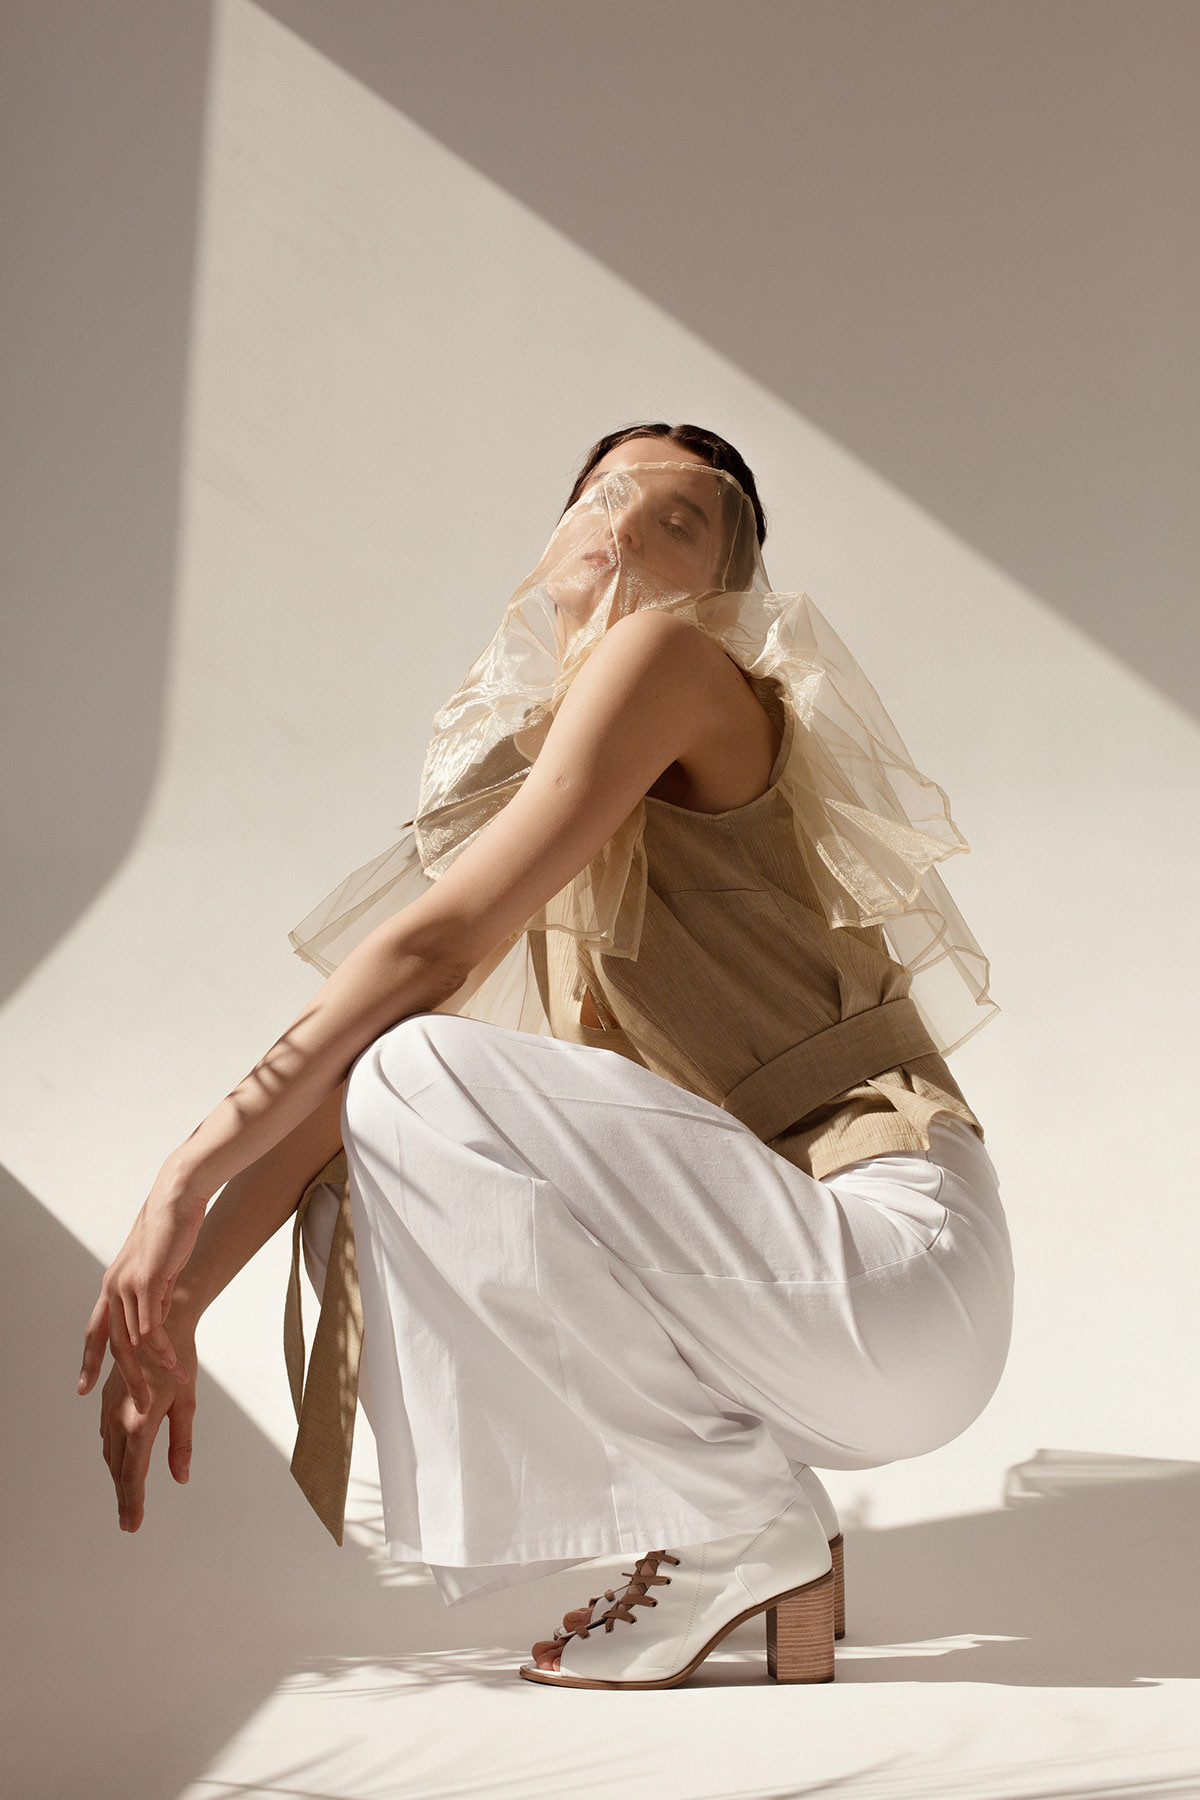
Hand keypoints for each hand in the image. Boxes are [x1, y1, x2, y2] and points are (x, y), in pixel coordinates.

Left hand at [77, 1165, 207, 1411]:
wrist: (176, 1199)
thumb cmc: (170, 1228)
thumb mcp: (158, 1267)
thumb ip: (153, 1292)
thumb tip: (157, 1316)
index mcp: (111, 1286)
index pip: (95, 1331)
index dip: (90, 1361)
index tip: (84, 1389)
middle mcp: (112, 1288)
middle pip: (115, 1345)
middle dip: (127, 1379)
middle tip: (135, 1408)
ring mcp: (126, 1285)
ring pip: (133, 1341)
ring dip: (153, 1368)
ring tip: (171, 1384)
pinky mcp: (146, 1282)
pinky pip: (151, 1326)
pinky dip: (162, 1348)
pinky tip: (173, 1363)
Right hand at [99, 1321, 198, 1530]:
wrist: (159, 1325)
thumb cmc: (179, 1363)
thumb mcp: (187, 1404)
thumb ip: (181, 1443)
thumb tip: (181, 1477)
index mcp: (140, 1423)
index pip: (133, 1475)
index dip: (132, 1503)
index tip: (132, 1525)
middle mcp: (119, 1419)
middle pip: (118, 1470)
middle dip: (124, 1498)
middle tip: (129, 1523)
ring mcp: (109, 1409)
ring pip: (110, 1455)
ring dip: (117, 1478)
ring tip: (126, 1500)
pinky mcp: (107, 1401)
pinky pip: (106, 1437)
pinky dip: (113, 1457)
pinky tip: (121, 1465)